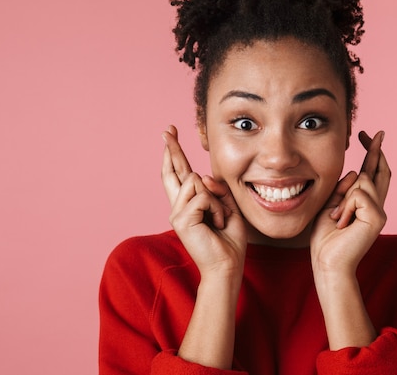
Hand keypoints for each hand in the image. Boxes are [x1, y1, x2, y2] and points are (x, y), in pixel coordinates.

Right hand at [162, 125, 247, 278]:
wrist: (227, 265)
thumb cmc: (228, 239)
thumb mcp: (227, 207)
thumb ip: (216, 189)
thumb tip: (202, 176)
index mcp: (189, 203)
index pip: (178, 173)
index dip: (173, 153)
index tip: (170, 135)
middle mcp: (178, 206)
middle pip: (172, 171)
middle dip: (172, 148)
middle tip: (167, 129)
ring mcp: (177, 213)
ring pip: (196, 181)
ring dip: (217, 200)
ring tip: (220, 219)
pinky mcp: (181, 220)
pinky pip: (203, 197)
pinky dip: (217, 209)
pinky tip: (217, 224)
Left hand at [310, 130, 390, 276]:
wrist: (327, 262)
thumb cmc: (326, 238)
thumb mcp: (330, 206)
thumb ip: (342, 189)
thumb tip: (354, 172)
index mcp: (364, 203)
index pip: (371, 173)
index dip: (372, 153)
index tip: (368, 136)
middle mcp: (376, 205)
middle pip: (380, 171)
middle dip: (376, 150)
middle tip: (376, 132)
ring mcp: (379, 212)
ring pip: (362, 181)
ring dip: (343, 198)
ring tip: (337, 219)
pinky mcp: (378, 218)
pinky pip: (358, 195)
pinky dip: (345, 207)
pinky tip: (342, 223)